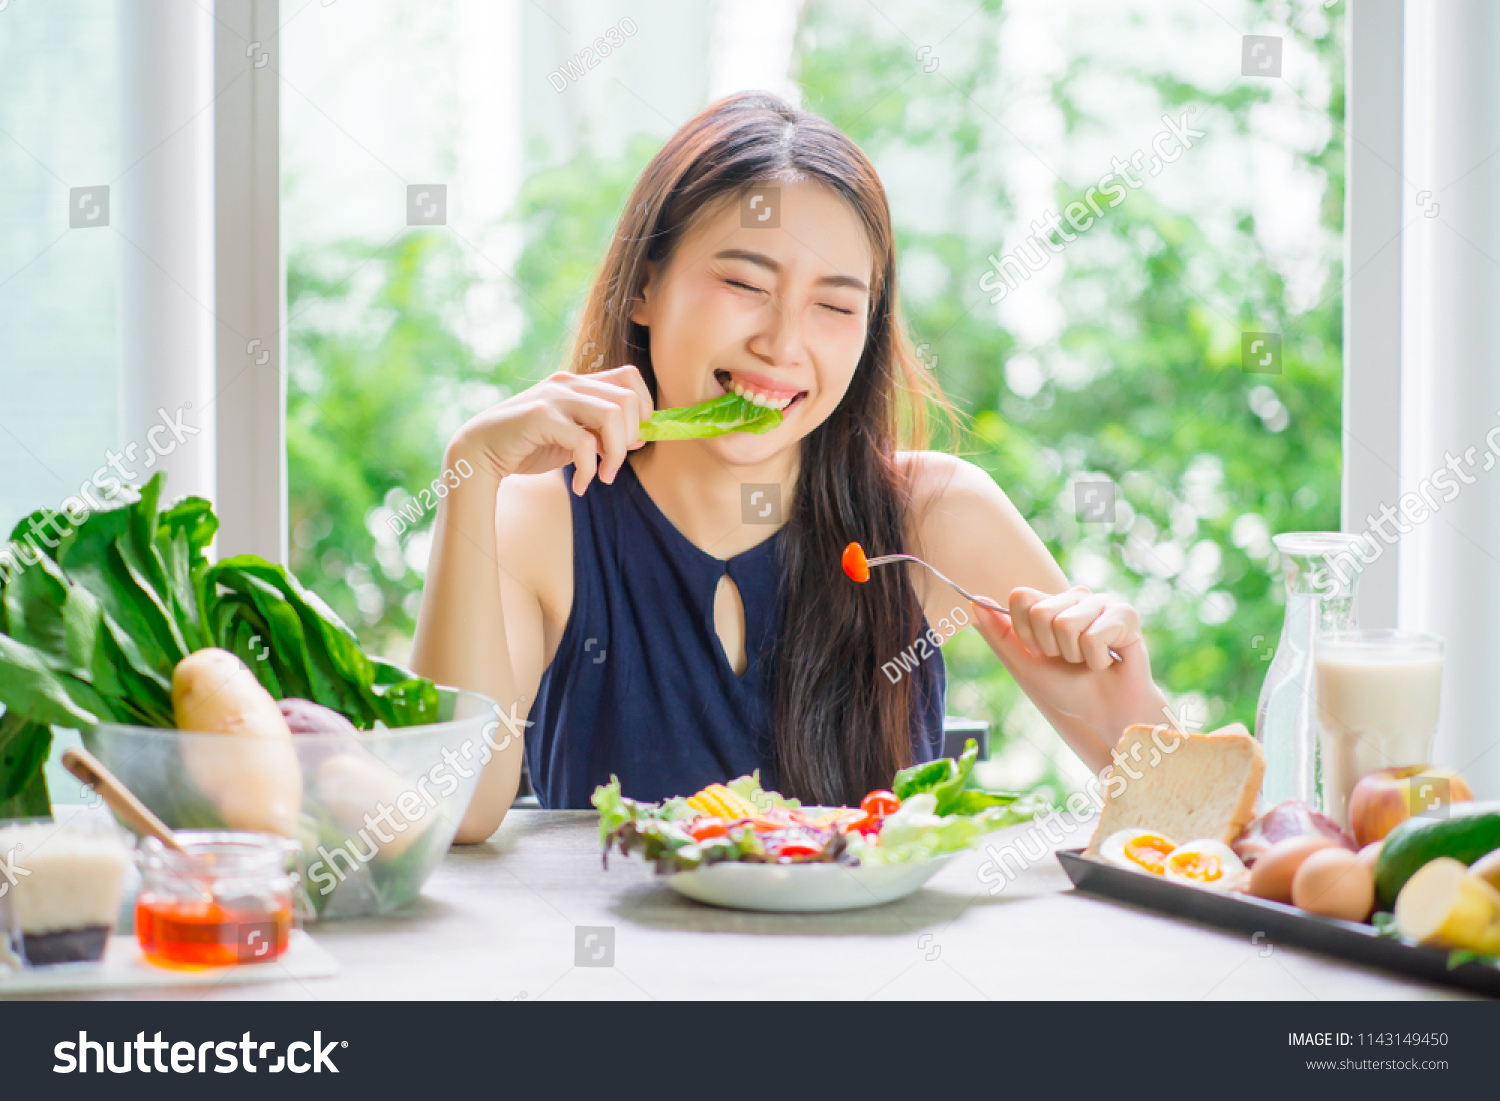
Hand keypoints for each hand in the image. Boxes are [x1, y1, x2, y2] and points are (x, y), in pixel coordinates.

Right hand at [448, 366, 653, 494]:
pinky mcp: (539, 417)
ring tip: (603, 476)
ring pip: (612, 415)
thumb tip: (640, 437)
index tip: (634, 440)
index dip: (645, 408)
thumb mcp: (573, 436)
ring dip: (615, 454)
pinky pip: (584, 442)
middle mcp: (568, 383)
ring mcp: (553, 397)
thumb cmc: (530, 446)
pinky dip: (589, 470)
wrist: (480, 453)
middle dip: (633, 437)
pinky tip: (580, 486)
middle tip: (615, 463)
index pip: (631, 377)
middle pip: (627, 398)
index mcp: (579, 382)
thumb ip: (602, 431)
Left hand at [970, 586, 1163, 748]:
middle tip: (1070, 659)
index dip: (1025, 633)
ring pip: (1067, 624)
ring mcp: (1101, 602)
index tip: (1040, 650)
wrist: (1104, 712)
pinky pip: (1094, 637)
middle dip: (1051, 647)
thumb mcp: (1025, 664)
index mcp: (1050, 603)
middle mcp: (1075, 597)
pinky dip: (1097, 660)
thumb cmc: (1067, 688)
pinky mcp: (1125, 614)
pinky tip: (1108, 661)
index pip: (1020, 597)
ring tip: (1089, 660)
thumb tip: (975, 601)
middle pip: (1041, 612)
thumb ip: (999, 634)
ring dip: (1075, 655)